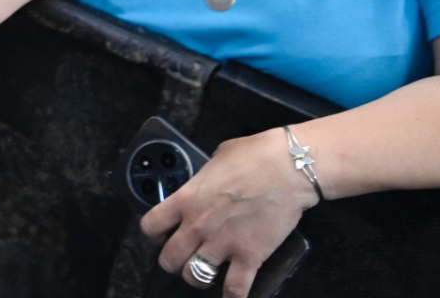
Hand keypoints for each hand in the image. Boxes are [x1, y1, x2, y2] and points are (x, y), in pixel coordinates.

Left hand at [141, 129, 317, 296]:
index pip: (151, 226)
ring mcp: (223, 243)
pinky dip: (232, 296)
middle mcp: (199, 225)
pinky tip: (232, 295)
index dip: (153, 234)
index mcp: (186, 199)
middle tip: (181, 258)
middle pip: (169, 259)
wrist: (288, 167)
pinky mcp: (250, 256)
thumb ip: (204, 178)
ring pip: (194, 276)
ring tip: (204, 273)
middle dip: (172, 261)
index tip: (160, 235)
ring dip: (197, 278)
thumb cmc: (254, 156)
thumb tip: (206, 182)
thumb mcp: (216, 158)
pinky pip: (235, 288)